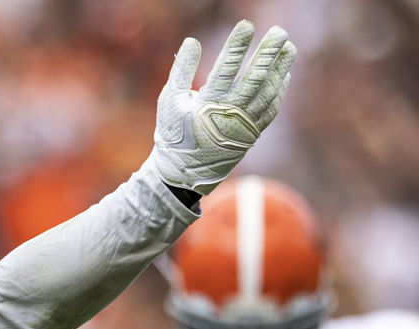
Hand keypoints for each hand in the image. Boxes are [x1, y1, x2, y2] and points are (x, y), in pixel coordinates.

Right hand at [152, 20, 295, 194]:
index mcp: (207, 105)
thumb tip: (191, 41)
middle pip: (254, 77)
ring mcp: (244, 125)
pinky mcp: (252, 135)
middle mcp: (230, 114)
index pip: (226, 68)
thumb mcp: (169, 102)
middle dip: (268, 53)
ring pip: (268, 92)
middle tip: (279, 31)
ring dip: (281, 68)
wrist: (183, 173)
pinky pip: (271, 109)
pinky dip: (279, 90)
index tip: (247, 26)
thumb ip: (181, 70)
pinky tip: (284, 74)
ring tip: (289, 47)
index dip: (237, 45)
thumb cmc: (174, 134)